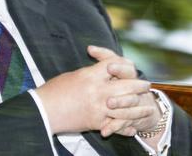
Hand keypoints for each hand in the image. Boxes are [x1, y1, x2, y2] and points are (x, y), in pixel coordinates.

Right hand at [35, 46, 151, 133]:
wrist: (44, 111)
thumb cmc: (54, 90)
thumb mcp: (73, 76)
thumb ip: (90, 74)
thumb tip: (101, 72)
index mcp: (90, 76)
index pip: (115, 65)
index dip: (124, 64)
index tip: (131, 67)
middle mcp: (98, 91)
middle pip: (128, 85)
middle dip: (139, 85)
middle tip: (145, 85)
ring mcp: (99, 108)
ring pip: (128, 108)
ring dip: (139, 108)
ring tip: (147, 107)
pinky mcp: (97, 123)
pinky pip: (117, 125)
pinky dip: (126, 127)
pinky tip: (132, 127)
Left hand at [88, 46, 161, 136]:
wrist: (141, 105)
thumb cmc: (121, 81)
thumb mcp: (114, 67)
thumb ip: (104, 56)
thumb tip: (89, 47)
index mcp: (129, 73)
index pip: (127, 66)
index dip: (119, 67)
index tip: (109, 68)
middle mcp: (135, 87)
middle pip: (132, 84)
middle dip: (121, 87)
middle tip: (109, 88)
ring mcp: (136, 102)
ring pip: (131, 103)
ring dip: (120, 105)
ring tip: (108, 105)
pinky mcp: (133, 118)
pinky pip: (125, 123)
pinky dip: (115, 128)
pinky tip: (105, 132)